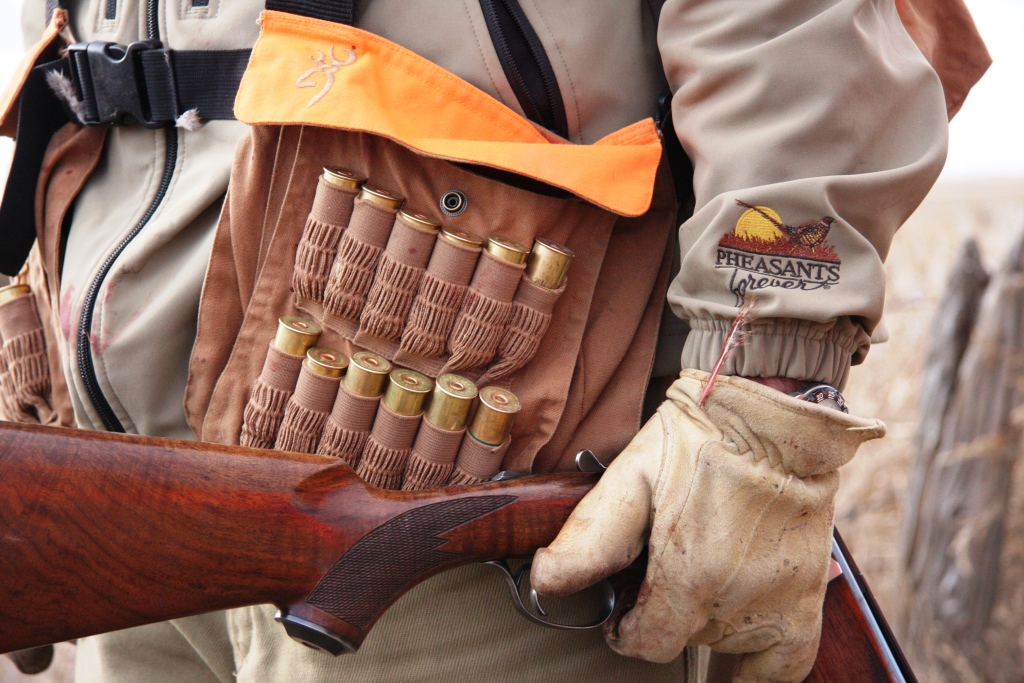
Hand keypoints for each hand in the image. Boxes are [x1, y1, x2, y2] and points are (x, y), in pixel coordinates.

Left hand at [531, 370, 883, 681]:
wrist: (772, 415)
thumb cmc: (701, 437)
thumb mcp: (631, 475)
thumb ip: (591, 536)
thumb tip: (545, 579)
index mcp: (689, 574)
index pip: (648, 643)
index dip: (628, 631)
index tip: (625, 612)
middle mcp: (736, 599)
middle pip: (685, 641)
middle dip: (664, 616)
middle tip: (661, 578)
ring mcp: (778, 601)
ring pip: (728, 645)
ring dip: (707, 626)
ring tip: (699, 583)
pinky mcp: (807, 596)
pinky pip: (786, 665)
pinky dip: (761, 665)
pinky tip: (740, 645)